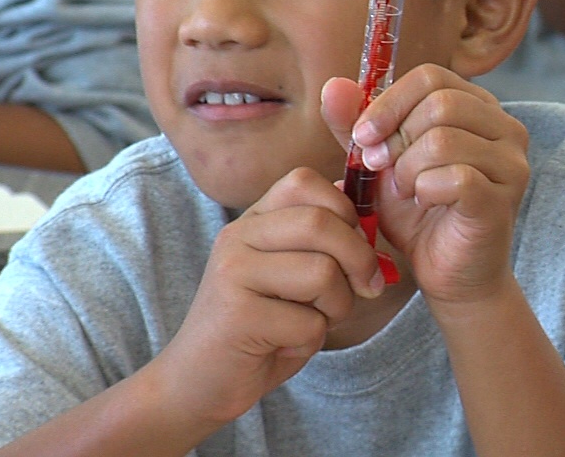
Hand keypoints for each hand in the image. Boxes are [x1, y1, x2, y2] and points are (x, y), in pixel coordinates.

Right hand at [153, 168, 381, 423]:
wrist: (197, 382)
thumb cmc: (258, 329)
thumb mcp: (290, 276)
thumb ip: (321, 245)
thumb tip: (365, 216)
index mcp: (252, 221)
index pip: (304, 181)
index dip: (345, 210)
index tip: (356, 246)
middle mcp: (237, 237)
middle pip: (321, 222)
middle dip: (360, 259)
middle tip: (367, 288)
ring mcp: (233, 273)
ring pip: (322, 271)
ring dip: (338, 306)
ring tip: (314, 322)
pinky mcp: (237, 314)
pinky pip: (309, 321)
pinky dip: (312, 340)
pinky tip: (284, 344)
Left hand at [320, 66, 529, 307]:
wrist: (445, 273)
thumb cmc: (417, 213)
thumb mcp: (378, 163)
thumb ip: (356, 125)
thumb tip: (332, 85)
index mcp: (477, 106)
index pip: (431, 76)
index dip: (388, 102)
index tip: (362, 136)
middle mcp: (504, 127)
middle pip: (440, 102)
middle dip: (396, 137)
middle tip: (380, 169)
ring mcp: (511, 163)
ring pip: (444, 139)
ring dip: (407, 169)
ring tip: (405, 191)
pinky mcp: (503, 198)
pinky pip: (456, 177)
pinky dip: (425, 191)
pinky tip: (423, 203)